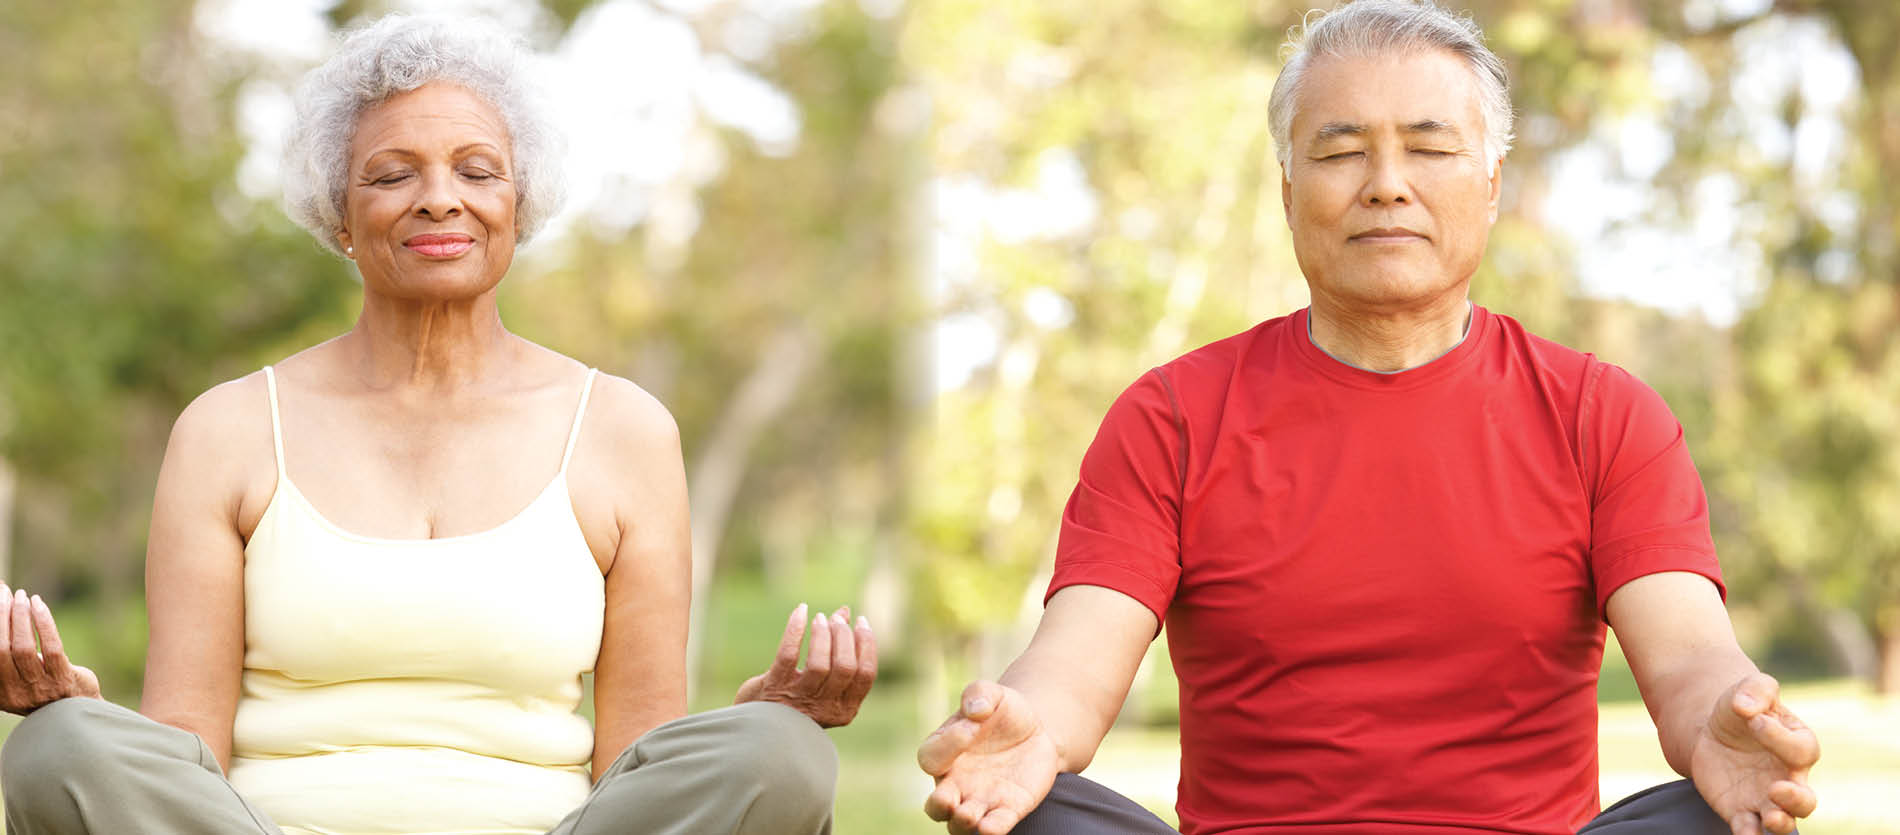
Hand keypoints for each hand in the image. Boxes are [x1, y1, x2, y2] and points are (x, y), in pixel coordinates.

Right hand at [0, 585, 101, 714]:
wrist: (75, 711)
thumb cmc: (41, 687)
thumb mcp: (15, 679)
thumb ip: (5, 659)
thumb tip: (3, 616)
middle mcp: (13, 692)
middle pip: (1, 648)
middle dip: (2, 617)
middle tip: (6, 593)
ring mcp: (38, 687)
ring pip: (24, 647)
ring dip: (21, 617)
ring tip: (22, 596)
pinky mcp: (62, 678)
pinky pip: (50, 646)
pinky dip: (43, 622)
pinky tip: (39, 605)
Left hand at [733, 603, 876, 727]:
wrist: (758, 725)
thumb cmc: (796, 699)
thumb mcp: (823, 681)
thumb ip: (838, 651)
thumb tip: (846, 612)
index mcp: (844, 710)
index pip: (865, 674)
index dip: (866, 644)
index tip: (861, 621)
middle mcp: (824, 709)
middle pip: (844, 667)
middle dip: (844, 636)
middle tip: (836, 618)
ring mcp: (799, 700)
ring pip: (819, 664)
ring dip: (822, 634)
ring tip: (819, 617)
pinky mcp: (774, 688)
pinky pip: (788, 655)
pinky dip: (795, 630)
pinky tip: (801, 611)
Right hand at [918, 680, 1060, 834]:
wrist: (1037, 732)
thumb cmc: (1004, 712)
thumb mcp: (994, 694)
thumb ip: (979, 694)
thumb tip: (975, 710)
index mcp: (945, 752)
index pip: (931, 757)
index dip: (947, 745)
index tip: (972, 727)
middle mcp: (956, 782)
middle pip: (935, 806)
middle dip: (939, 806)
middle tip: (949, 800)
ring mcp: (981, 800)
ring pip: (959, 826)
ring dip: (962, 824)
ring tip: (971, 816)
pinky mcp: (1008, 810)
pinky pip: (995, 827)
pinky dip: (991, 830)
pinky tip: (993, 827)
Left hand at [1690, 673, 1819, 834]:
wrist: (1712, 730)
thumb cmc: (1742, 710)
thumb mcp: (1749, 690)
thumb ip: (1756, 690)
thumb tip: (1747, 707)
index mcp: (1798, 745)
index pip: (1800, 748)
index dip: (1779, 737)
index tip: (1754, 722)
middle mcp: (1789, 778)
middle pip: (1806, 799)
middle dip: (1796, 798)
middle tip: (1778, 790)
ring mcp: (1766, 798)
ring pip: (1784, 820)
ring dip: (1780, 821)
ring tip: (1770, 818)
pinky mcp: (1740, 810)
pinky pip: (1749, 827)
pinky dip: (1749, 834)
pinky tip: (1745, 834)